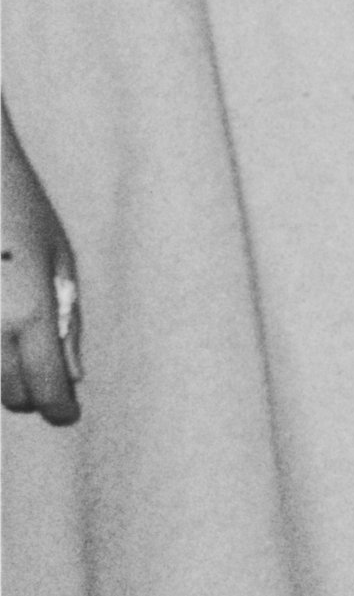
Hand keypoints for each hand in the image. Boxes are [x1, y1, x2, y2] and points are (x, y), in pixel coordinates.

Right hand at [4, 109, 80, 423]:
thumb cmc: (18, 208)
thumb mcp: (59, 256)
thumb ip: (68, 318)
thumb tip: (75, 373)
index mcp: (30, 311)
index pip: (46, 386)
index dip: (58, 409)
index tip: (66, 415)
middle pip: (9, 394)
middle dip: (30, 393)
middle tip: (44, 380)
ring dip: (1, 375)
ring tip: (17, 344)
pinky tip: (2, 316)